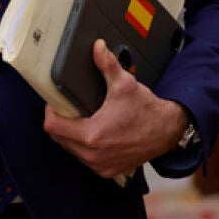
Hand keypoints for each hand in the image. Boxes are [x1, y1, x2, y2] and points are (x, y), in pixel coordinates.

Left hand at [42, 39, 189, 178]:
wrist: (168, 130)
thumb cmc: (147, 110)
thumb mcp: (125, 84)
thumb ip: (107, 65)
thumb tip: (98, 47)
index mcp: (92, 134)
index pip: (53, 126)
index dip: (51, 111)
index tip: (56, 102)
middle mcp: (93, 155)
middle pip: (59, 138)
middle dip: (60, 122)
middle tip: (70, 108)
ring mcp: (100, 165)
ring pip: (71, 150)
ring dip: (71, 135)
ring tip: (83, 119)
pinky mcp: (107, 171)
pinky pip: (85, 159)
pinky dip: (85, 147)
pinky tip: (95, 133)